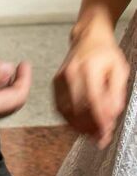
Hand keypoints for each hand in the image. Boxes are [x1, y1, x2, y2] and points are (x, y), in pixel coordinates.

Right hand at [53, 18, 129, 147]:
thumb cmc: (105, 53)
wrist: (89, 37)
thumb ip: (116, 94)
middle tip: (101, 138)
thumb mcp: (120, 70)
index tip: (106, 135)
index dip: (100, 122)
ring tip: (92, 134)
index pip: (93, 102)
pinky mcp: (55, 82)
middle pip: (78, 109)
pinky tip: (79, 124)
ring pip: (66, 111)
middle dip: (91, 128)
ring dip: (79, 127)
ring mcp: (61, 78)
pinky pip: (60, 106)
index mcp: (88, 68)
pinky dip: (69, 119)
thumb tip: (111, 115)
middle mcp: (71, 73)